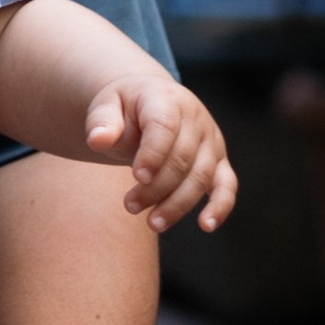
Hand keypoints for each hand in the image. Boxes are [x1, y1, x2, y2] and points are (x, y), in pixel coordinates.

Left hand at [85, 71, 237, 233]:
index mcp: (166, 99)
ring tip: (152, 223)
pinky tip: (206, 225)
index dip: (153, 153)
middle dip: (157, 187)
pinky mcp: (218, 161)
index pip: (164, 126)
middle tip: (130, 206)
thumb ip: (101, 121)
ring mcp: (210, 140)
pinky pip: (227, 184)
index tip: (137, 177)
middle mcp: (195, 118)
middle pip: (182, 157)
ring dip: (177, 203)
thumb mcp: (106, 105)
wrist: (148, 102)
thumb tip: (97, 140)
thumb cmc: (124, 108)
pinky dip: (220, 205)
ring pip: (201, 176)